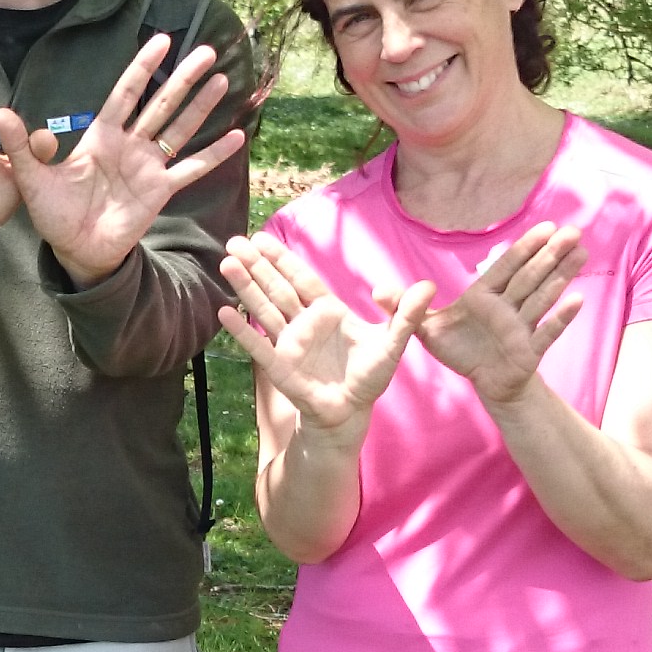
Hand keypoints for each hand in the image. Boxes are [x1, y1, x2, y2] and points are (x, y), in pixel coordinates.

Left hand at [1, 33, 245, 286]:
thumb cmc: (53, 214)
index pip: (126, 93)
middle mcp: (129, 145)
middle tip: (206, 52)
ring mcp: (148, 167)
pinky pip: (191, 169)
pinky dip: (213, 155)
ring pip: (179, 129)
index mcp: (101, 136)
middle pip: (161, 104)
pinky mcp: (160, 192)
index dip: (143, 68)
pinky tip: (236, 137)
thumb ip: (22, 146)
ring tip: (221, 81)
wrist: (74, 252)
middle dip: (183, 79)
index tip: (163, 41)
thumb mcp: (31, 178)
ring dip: (200, 107)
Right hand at [219, 234, 426, 441]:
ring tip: (227, 264)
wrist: (352, 412)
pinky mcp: (281, 367)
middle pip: (277, 288)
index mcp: (326, 311)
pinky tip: (223, 313)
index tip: (263, 238)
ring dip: (246, 288)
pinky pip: (259, 346)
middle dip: (257, 265)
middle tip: (235, 241)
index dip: (283, 259)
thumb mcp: (393, 342)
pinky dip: (241, 331)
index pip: (301, 279)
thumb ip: (407, 314)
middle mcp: (303, 323)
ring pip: (265, 310)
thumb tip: (428, 286)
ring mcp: (289, 344)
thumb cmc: (369, 376)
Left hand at [413, 220, 586, 404]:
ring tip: (581, 252)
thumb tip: (377, 290)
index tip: (545, 226)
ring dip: (561, 276)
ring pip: (543, 297)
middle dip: (550, 254)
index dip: (525, 247)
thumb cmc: (460, 349)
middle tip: (573, 231)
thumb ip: (405, 308)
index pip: (506, 267)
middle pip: (530, 276)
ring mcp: (521, 327)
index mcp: (485, 296)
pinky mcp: (529, 351)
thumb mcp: (427, 329)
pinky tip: (577, 300)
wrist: (482, 382)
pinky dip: (560, 318)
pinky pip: (547, 332)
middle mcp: (507, 307)